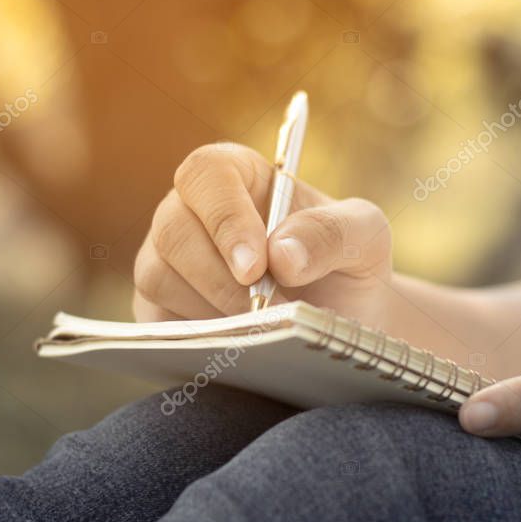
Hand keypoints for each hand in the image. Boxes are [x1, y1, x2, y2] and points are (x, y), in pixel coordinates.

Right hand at [133, 142, 391, 321]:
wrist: (342, 321)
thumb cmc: (349, 264)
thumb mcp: (365, 237)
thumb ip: (332, 233)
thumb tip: (281, 254)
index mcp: (239, 177)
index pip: (206, 173)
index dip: (224, 217)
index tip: (256, 266)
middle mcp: (193, 212)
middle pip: (172, 228)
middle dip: (219, 277)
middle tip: (265, 311)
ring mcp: (170, 261)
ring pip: (157, 276)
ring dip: (210, 309)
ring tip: (262, 329)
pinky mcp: (161, 309)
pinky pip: (155, 322)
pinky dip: (195, 338)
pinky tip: (238, 347)